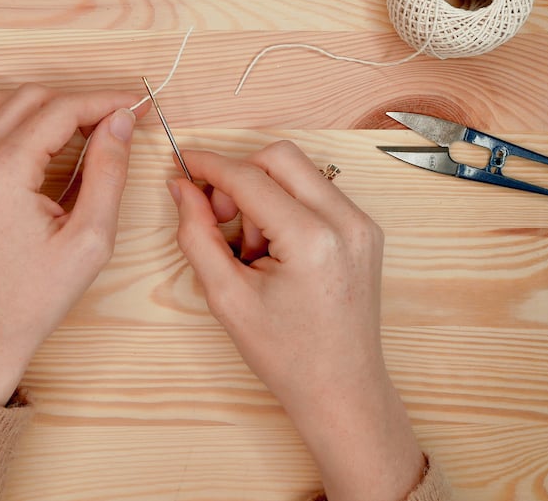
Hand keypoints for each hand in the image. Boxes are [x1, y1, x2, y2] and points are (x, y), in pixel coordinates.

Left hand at [0, 84, 140, 404]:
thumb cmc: (35, 298)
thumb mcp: (90, 240)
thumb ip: (109, 173)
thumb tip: (120, 122)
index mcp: (4, 174)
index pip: (61, 109)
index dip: (105, 101)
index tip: (135, 106)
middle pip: (27, 98)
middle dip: (74, 103)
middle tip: (109, 124)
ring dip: (24, 104)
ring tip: (58, 129)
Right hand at [167, 141, 424, 500]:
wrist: (341, 389)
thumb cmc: (287, 355)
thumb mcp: (226, 298)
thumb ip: (197, 235)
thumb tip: (182, 188)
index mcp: (312, 239)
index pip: (249, 176)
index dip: (209, 166)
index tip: (183, 163)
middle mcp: (346, 222)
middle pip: (280, 157)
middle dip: (240, 175)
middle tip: (219, 214)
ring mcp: (361, 224)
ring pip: (299, 172)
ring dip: (265, 194)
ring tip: (253, 249)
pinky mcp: (365, 230)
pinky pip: (317, 192)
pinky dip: (287, 206)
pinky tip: (276, 250)